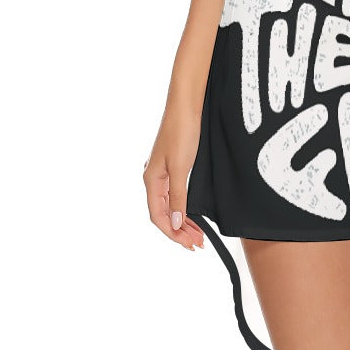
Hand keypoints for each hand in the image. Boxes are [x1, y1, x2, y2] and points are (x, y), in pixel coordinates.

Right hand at [143, 111, 207, 249]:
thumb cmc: (181, 132)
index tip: (189, 244)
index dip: (173, 233)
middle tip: (198, 243)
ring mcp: (163, 172)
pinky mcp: (173, 165)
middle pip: (164, 213)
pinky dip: (184, 207)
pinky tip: (192, 214)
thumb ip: (178, 197)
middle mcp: (154, 178)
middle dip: (180, 231)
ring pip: (170, 205)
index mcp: (151, 180)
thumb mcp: (180, 168)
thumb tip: (176, 224)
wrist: (186, 105)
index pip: (158, 217)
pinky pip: (175, 194)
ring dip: (183, 221)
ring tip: (198, 234)